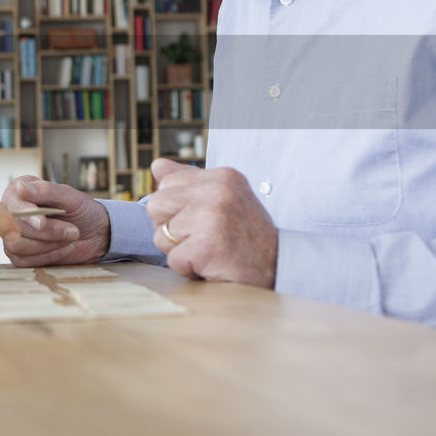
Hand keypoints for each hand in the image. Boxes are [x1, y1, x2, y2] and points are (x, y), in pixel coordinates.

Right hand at [0, 176, 109, 266]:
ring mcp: (13, 235)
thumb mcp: (70, 196)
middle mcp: (12, 213)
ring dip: (47, 245)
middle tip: (73, 231)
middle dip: (47, 232)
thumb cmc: (82, 210)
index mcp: (19, 192)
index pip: (12, 203)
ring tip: (69, 239)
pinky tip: (63, 249)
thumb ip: (46, 191)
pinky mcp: (19, 255)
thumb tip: (21, 189)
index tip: (42, 223)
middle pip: (16, 227)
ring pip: (17, 245)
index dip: (26, 214)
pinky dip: (48, 256)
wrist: (94, 233)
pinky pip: (24, 261)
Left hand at [145, 159, 277, 287]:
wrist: (280, 270)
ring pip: (160, 235)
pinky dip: (188, 269)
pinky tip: (213, 265)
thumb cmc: (246, 237)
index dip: (177, 209)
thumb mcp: (224, 198)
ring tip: (210, 251)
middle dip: (171, 228)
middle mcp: (217, 191)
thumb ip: (190, 181)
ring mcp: (212, 217)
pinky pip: (173, 260)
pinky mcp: (206, 246)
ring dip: (180, 251)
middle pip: (155, 206)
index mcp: (222, 176)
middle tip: (202, 238)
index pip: (166, 184)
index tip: (205, 220)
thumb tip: (157, 166)